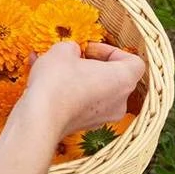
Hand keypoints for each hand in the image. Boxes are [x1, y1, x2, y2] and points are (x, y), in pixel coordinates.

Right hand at [22, 41, 145, 137]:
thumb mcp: (62, 50)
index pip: (134, 62)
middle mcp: (120, 101)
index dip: (112, 50)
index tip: (89, 49)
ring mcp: (104, 116)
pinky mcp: (86, 126)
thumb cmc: (57, 81)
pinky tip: (47, 84)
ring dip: (79, 78)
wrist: (40, 117)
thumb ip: (72, 47)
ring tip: (53, 69)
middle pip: (114, 77)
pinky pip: (83, 103)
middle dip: (92, 65)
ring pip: (96, 91)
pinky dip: (70, 93)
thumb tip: (72, 52)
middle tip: (71, 58)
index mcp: (123, 79)